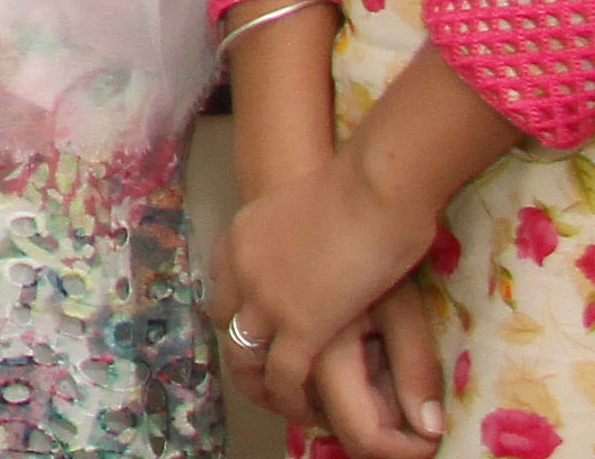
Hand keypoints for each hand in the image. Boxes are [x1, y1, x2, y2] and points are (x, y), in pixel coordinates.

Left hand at [210, 150, 443, 442]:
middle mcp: (241, 268)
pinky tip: (310, 409)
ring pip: (245, 356)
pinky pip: (282, 377)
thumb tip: (321, 239)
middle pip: (226, 321)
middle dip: (245, 347)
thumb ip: (300, 230)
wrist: (373, 187)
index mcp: (242, 233)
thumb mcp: (307, 206)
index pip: (221, 282)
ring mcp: (265, 300)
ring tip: (286, 399)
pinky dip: (291, 398)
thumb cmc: (359, 185)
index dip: (239, 308)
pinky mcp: (298, 328)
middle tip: (273, 367)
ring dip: (261, 383)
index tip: (262, 325)